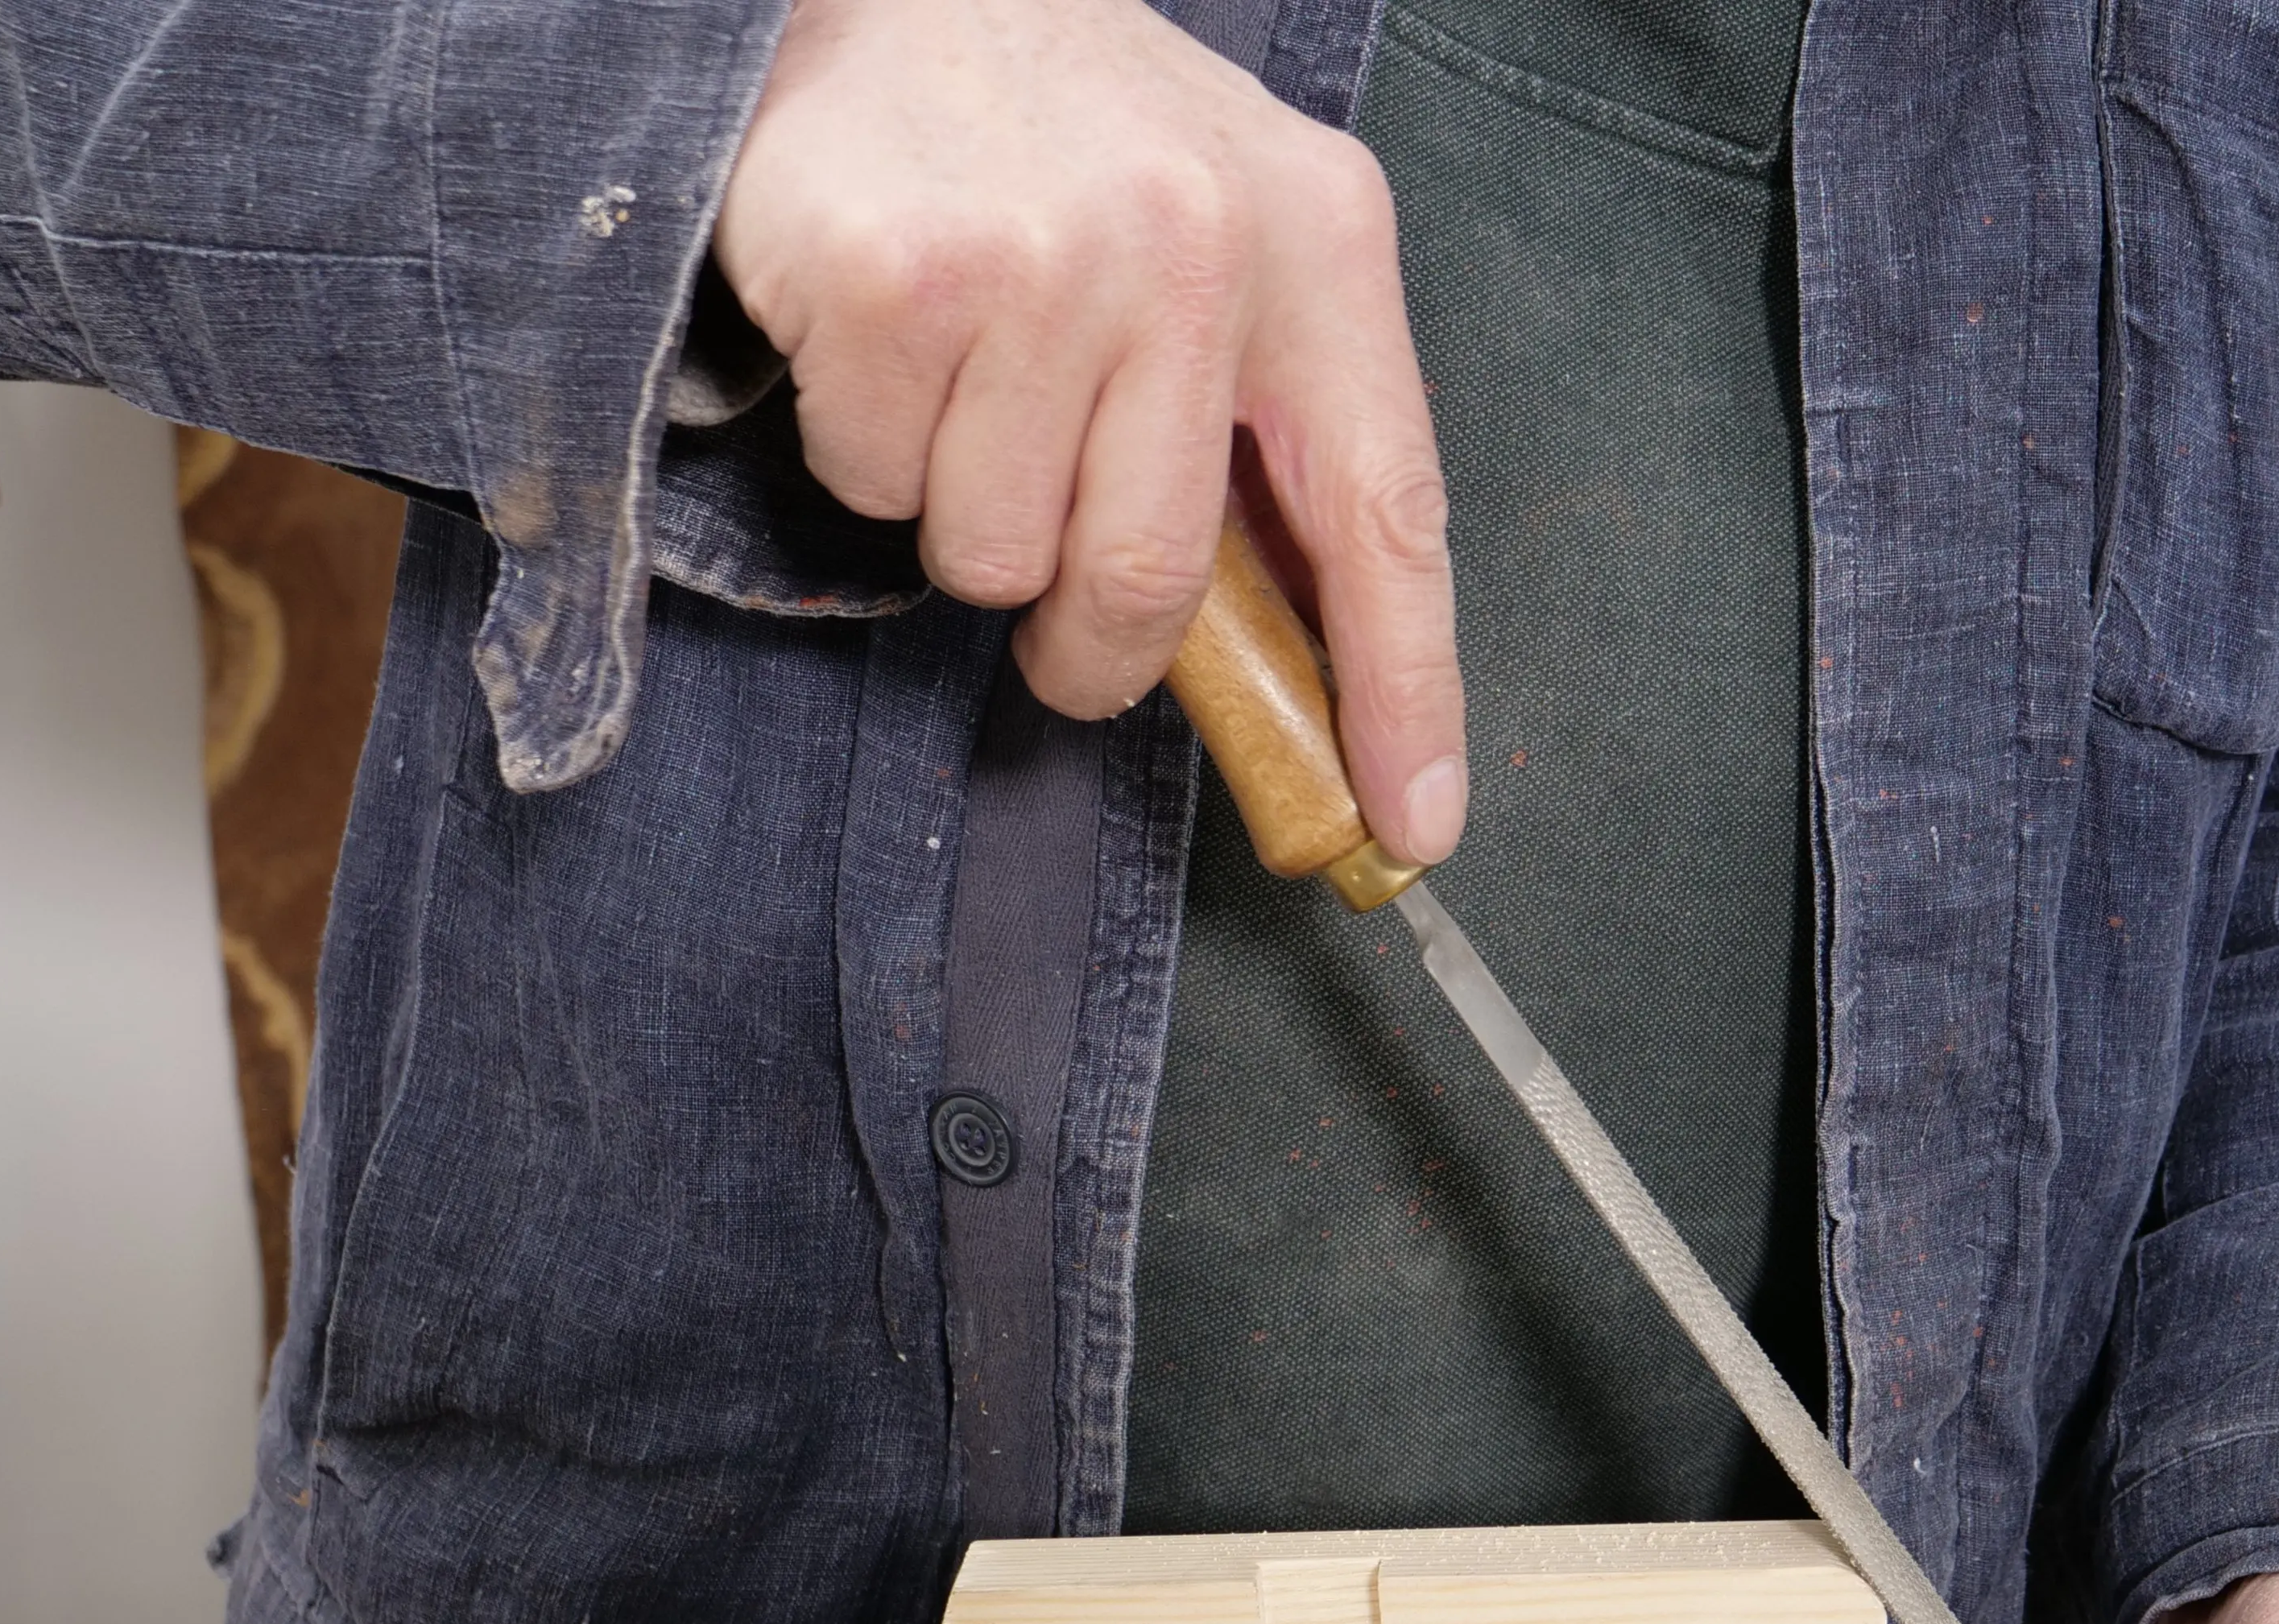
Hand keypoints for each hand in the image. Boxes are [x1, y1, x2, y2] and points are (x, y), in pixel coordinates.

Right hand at [716, 0, 1466, 861]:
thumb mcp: (1242, 240)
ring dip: (966, 520)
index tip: (1409, 825)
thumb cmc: (1089, 143)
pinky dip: (869, 448)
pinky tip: (893, 341)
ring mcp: (1040, 258)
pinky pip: (878, 483)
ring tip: (969, 394)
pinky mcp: (894, 276)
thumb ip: (1282, 427)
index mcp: (1320, 244)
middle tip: (1062, 632)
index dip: (1403, 689)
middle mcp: (1195, 243)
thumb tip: (1308, 672)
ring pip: (993, 555)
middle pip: (1149, 576)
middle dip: (1094, 650)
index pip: (1388, 511)